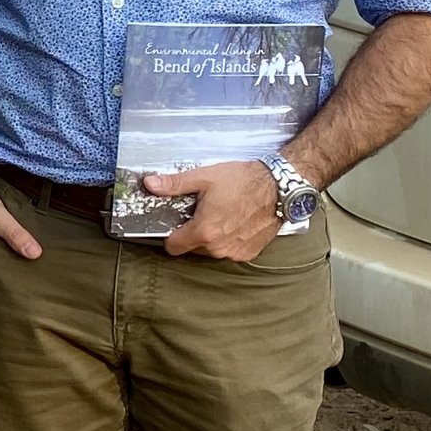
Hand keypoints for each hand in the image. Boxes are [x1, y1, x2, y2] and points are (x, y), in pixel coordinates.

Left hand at [148, 160, 280, 261]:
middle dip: (192, 233)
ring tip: (219, 215)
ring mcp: (236, 253)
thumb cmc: (243, 181)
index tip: (174, 223)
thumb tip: (150, 184)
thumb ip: (174, 184)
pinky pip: (229, 251)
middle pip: (192, 248)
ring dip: (210, 238)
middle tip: (201, 213)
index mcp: (204, 232)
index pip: (173, 247)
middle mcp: (219, 248)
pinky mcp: (250, 253)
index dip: (170, 235)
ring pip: (211, 251)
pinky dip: (228, 241)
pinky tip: (234, 223)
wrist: (279, 188)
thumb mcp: (204, 178)